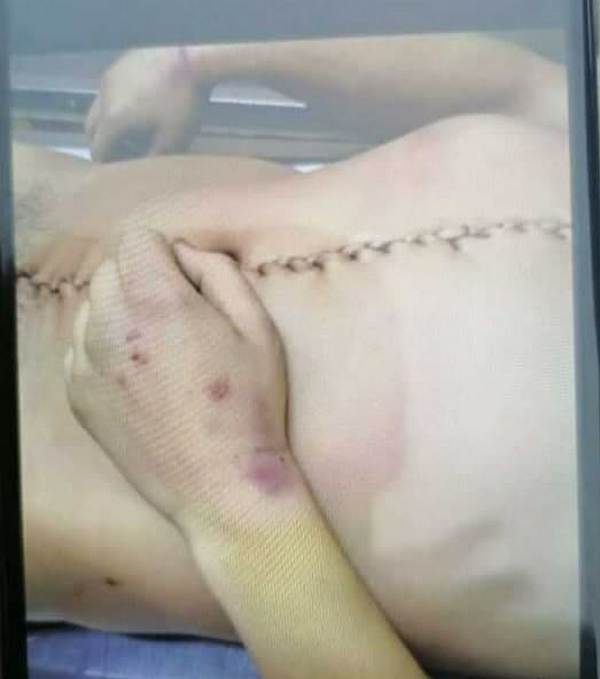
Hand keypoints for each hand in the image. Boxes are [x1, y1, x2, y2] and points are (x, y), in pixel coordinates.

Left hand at [65, 228, 287, 521]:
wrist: (222, 484)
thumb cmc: (250, 405)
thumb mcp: (258, 327)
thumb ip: (219, 272)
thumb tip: (185, 253)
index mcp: (157, 304)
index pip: (137, 240)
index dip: (167, 255)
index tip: (187, 285)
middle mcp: (111, 327)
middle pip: (111, 270)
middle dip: (142, 279)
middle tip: (177, 318)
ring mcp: (86, 364)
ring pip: (92, 307)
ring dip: (120, 312)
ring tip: (157, 350)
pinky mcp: (77, 395)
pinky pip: (80, 346)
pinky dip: (103, 347)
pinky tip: (139, 377)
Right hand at [86, 48, 209, 161]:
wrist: (191, 53)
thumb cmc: (182, 100)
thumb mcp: (174, 137)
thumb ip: (155, 157)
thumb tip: (145, 172)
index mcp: (112, 120)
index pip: (97, 150)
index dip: (107, 165)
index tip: (123, 173)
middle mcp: (103, 98)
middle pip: (91, 129)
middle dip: (104, 145)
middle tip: (127, 154)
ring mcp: (109, 78)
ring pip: (98, 109)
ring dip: (109, 124)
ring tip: (135, 133)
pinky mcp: (119, 65)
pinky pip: (110, 93)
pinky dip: (116, 106)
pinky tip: (140, 109)